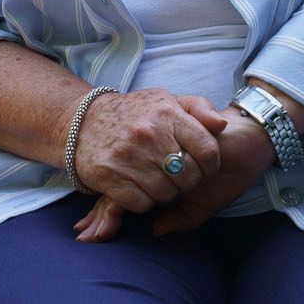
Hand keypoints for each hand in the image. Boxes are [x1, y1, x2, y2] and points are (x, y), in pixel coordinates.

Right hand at [74, 105, 274, 241]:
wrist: (82, 121)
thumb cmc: (133, 113)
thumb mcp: (166, 100)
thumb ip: (198, 108)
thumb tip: (221, 126)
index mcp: (166, 113)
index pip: (207, 151)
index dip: (211, 166)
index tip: (203, 168)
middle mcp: (148, 134)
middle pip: (188, 177)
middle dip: (187, 181)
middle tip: (176, 175)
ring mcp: (127, 156)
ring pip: (166, 194)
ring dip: (164, 192)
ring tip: (156, 179)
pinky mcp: (109, 176)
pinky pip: (141, 203)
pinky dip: (143, 200)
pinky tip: (138, 186)